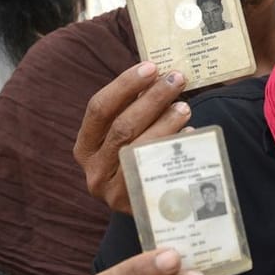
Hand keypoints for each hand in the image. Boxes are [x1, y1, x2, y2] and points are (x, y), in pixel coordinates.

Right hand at [74, 62, 190, 213]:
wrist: (144, 207)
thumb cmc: (134, 159)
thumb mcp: (123, 136)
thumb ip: (132, 110)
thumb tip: (158, 74)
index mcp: (85, 147)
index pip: (99, 109)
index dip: (124, 85)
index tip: (151, 67)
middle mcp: (94, 170)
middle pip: (122, 127)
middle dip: (152, 99)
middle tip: (176, 80)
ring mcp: (114, 192)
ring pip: (140, 148)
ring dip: (166, 122)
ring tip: (185, 106)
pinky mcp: (138, 205)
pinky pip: (159, 171)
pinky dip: (175, 149)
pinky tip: (189, 134)